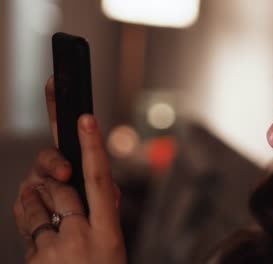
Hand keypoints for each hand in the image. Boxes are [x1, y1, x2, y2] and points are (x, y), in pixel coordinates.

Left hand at [13, 77, 125, 262]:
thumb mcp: (114, 246)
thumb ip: (106, 213)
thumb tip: (102, 188)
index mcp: (108, 232)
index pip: (100, 181)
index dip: (93, 148)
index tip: (85, 119)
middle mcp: (80, 238)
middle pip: (59, 187)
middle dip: (53, 180)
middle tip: (56, 183)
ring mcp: (53, 250)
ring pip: (34, 205)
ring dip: (36, 201)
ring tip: (48, 217)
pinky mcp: (33, 260)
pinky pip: (25, 230)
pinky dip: (31, 229)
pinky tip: (45, 244)